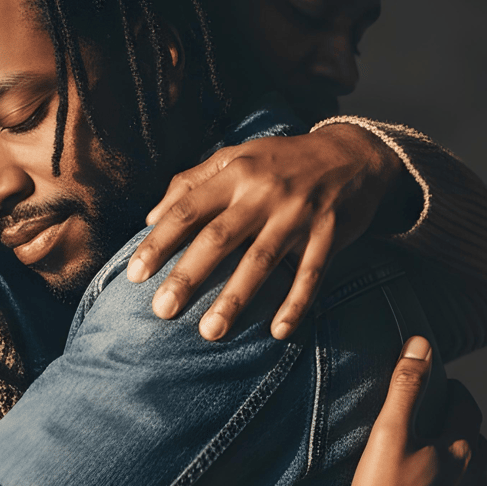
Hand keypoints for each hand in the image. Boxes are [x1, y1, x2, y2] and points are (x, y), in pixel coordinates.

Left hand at [127, 124, 415, 341]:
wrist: (351, 153)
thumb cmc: (282, 160)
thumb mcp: (237, 157)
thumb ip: (192, 182)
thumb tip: (151, 217)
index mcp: (236, 172)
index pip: (188, 209)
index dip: (159, 242)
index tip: (135, 275)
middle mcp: (264, 192)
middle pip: (219, 238)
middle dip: (189, 276)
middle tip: (162, 311)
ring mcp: (298, 214)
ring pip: (261, 260)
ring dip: (235, 298)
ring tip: (210, 331)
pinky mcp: (329, 234)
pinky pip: (311, 273)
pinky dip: (295, 303)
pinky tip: (278, 331)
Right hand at [349, 336, 486, 485]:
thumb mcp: (388, 434)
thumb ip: (406, 387)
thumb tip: (422, 342)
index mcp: (461, 450)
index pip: (468, 409)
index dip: (457, 395)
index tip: (447, 391)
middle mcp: (477, 483)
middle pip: (480, 448)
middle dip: (466, 435)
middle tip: (443, 432)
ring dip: (473, 479)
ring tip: (452, 477)